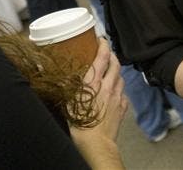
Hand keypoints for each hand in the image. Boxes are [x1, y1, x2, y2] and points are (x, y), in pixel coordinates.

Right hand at [70, 40, 127, 155]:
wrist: (96, 143)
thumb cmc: (80, 123)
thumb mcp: (68, 102)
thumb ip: (66, 86)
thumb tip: (58, 75)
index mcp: (93, 82)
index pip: (102, 56)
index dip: (103, 45)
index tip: (101, 39)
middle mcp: (108, 86)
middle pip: (115, 64)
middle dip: (112, 56)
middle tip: (107, 53)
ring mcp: (117, 96)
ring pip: (121, 77)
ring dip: (116, 72)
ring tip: (110, 72)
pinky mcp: (122, 107)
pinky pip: (123, 93)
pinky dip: (120, 89)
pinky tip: (115, 92)